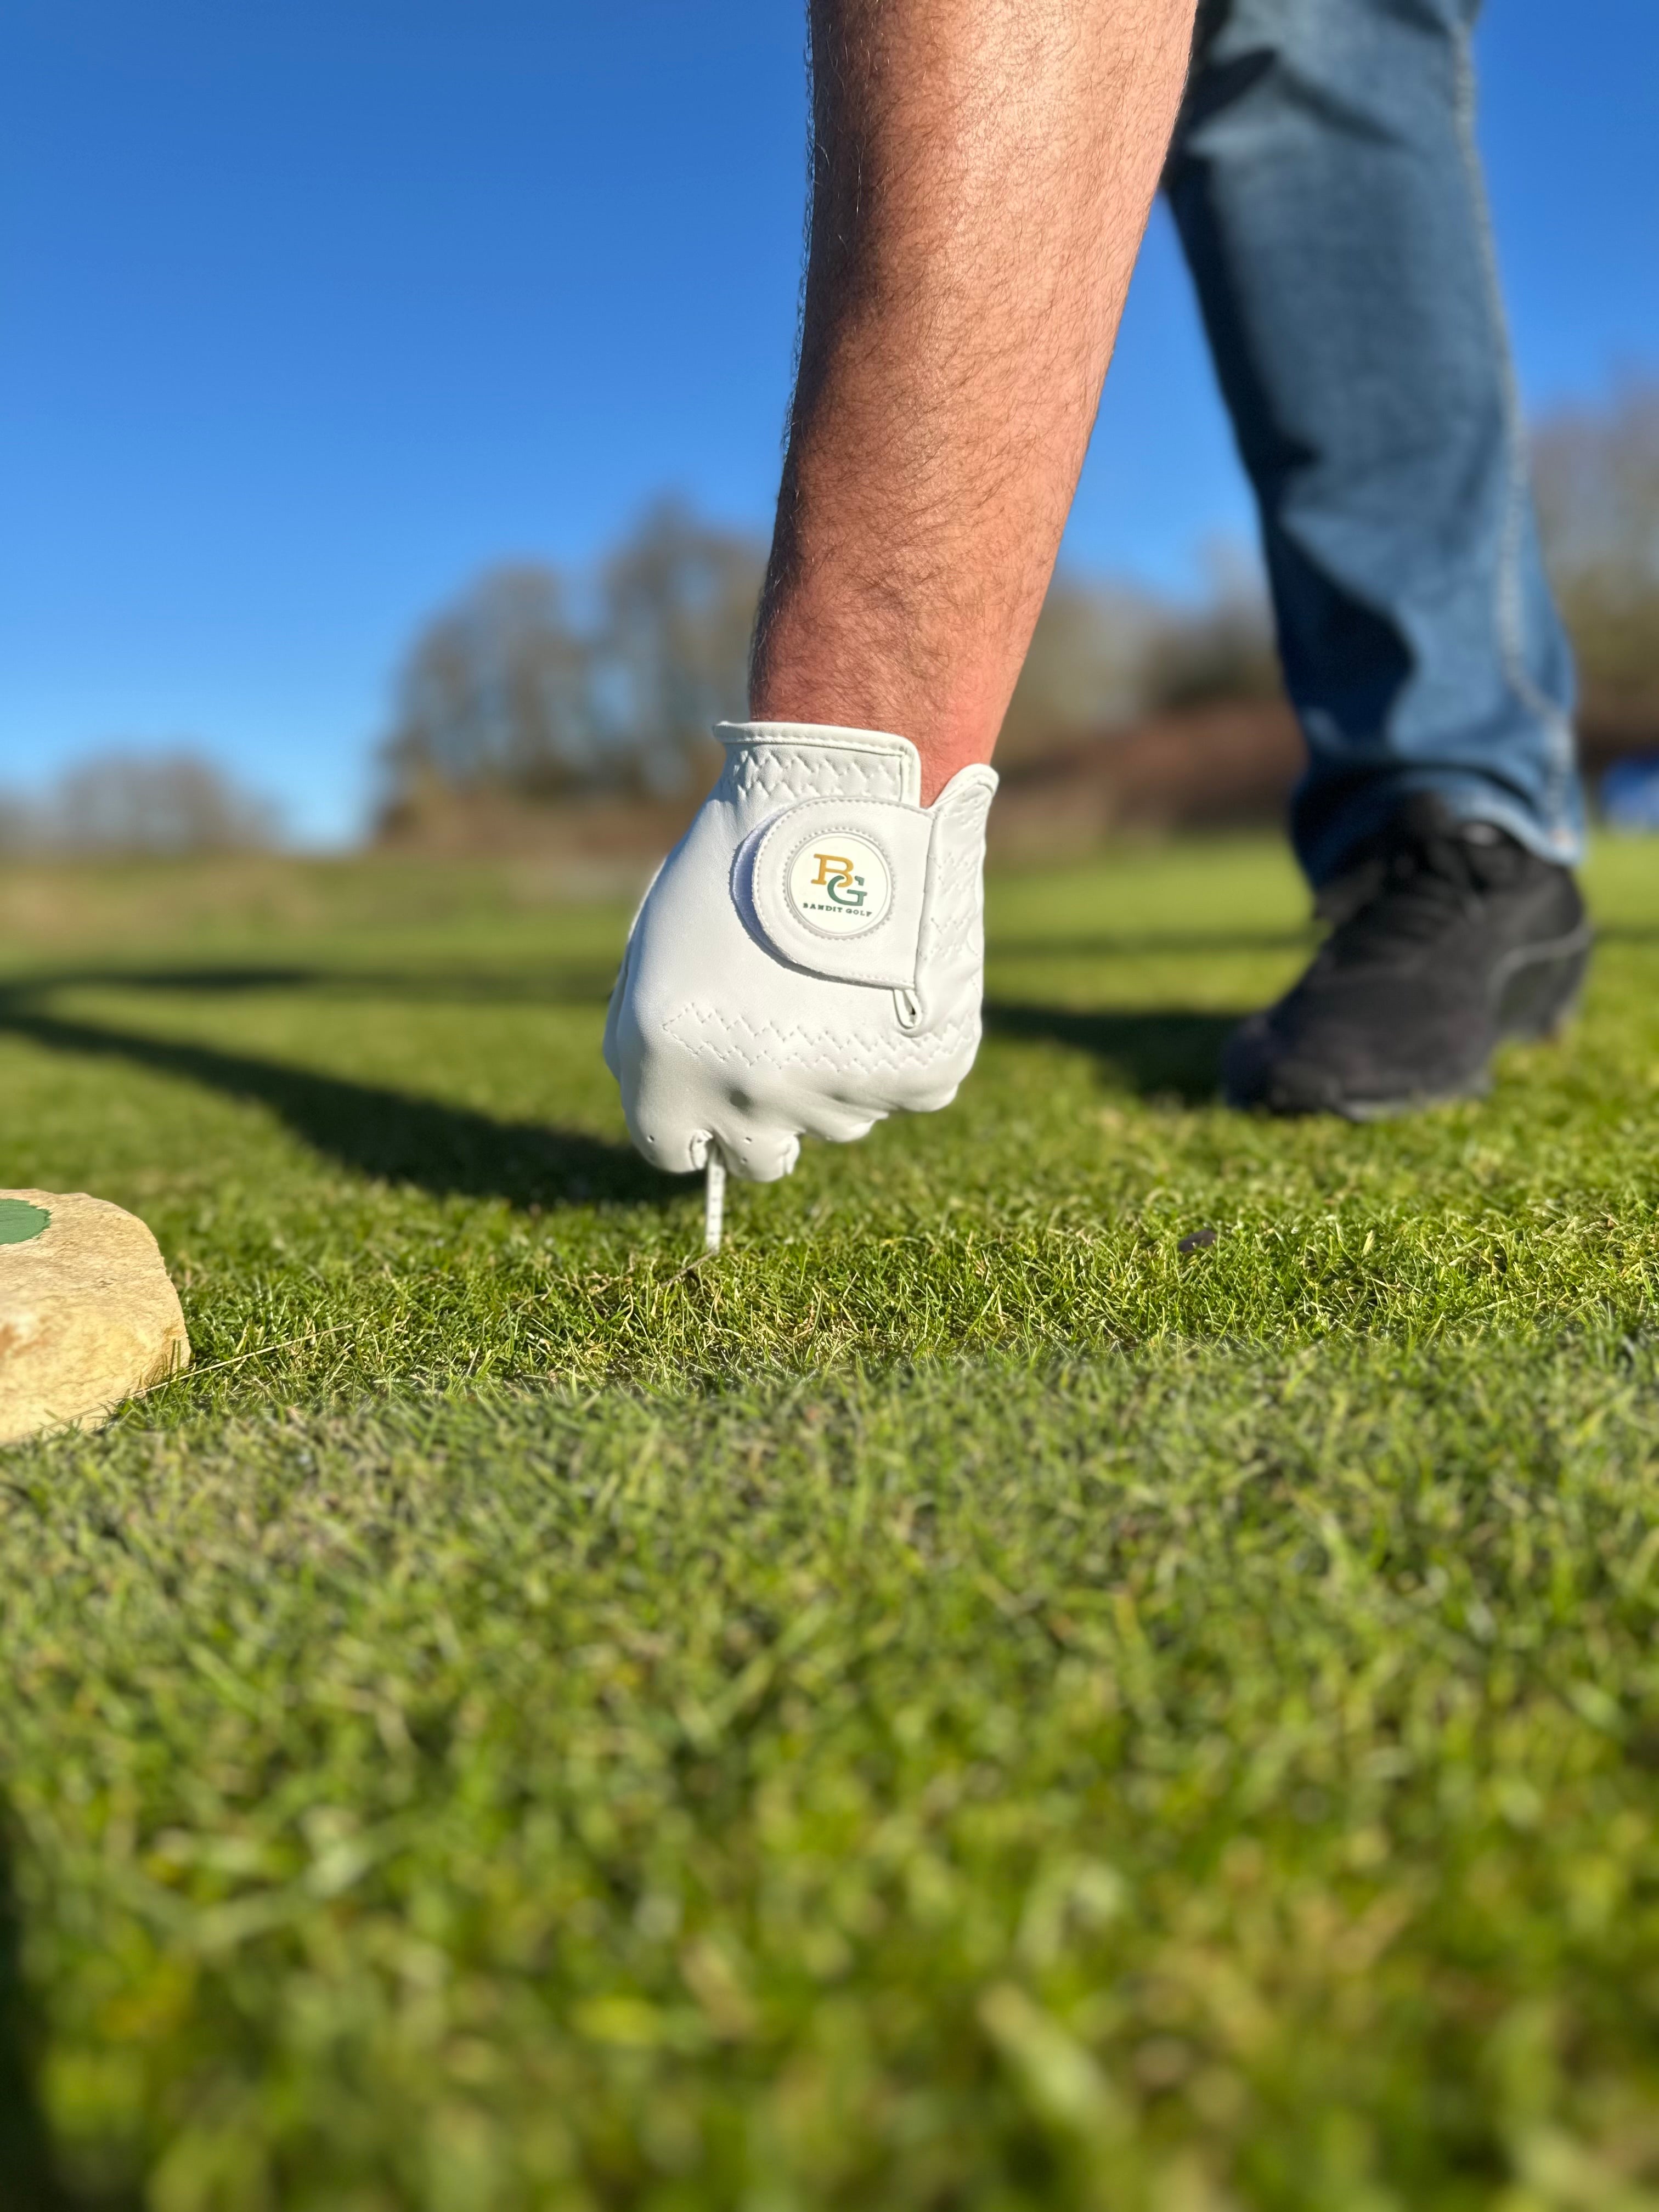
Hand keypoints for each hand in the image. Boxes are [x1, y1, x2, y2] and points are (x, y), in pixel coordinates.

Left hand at [603, 720, 997, 1182]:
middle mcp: (751, 1091)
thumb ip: (650, 1038)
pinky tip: (890, 986)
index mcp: (669, 1062)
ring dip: (835, 1073)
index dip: (692, 1124)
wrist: (853, 796)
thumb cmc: (743, 857)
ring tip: (842, 983)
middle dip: (764, 1118)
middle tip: (785, 1045)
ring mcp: (840, 1089)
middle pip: (760, 1159)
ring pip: (838, 1121)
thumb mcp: (660, 945)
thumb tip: (675, 1107)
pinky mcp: (920, 1073)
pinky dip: (901, 1051)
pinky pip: (905, 1090)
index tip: (713, 1097)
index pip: (670, 1151)